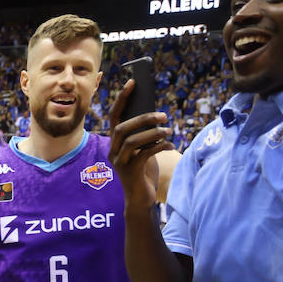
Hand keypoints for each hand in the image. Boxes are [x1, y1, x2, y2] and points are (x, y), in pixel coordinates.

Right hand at [108, 79, 174, 214]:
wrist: (140, 198)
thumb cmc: (143, 170)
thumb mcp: (142, 149)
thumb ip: (143, 134)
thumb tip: (156, 115)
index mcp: (114, 142)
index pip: (114, 116)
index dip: (122, 99)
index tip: (133, 82)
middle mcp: (112, 151)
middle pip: (122, 128)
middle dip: (143, 119)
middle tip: (163, 115)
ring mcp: (119, 162)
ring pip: (132, 142)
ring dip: (153, 134)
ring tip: (169, 131)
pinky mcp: (130, 173)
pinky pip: (143, 155)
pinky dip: (159, 147)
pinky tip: (170, 145)